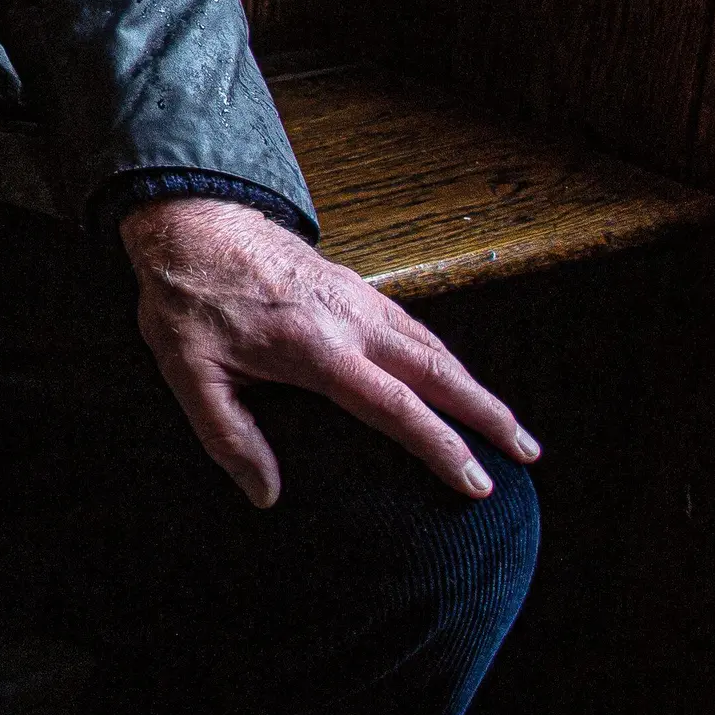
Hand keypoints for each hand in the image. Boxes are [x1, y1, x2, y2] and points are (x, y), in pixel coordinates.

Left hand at [120, 196, 538, 507]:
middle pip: (439, 371)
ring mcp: (356, 298)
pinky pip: (412, 325)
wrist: (188, 220)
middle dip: (489, 414)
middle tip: (527, 453)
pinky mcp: (351, 284)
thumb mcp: (190, 374)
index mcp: (318, 349)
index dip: (443, 448)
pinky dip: (443, 355)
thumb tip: (265, 495)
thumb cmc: (186, 298)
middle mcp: (351, 320)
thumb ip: (228, 438)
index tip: (478, 482)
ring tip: (505, 423)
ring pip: (432, 344)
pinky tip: (450, 374)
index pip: (398, 408)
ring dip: (473, 383)